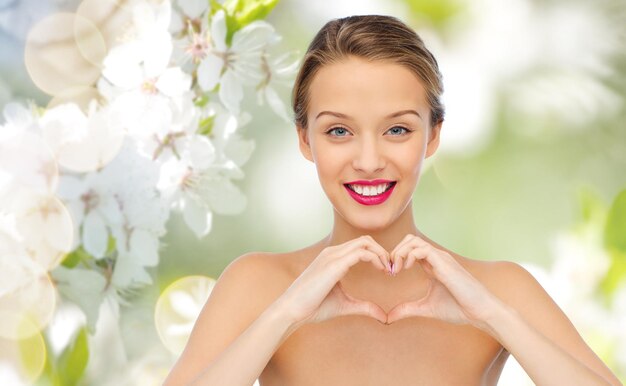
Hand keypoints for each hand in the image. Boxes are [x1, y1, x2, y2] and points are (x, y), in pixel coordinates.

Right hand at [278, 235, 390, 327]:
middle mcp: (333, 252)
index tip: (388, 271)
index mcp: (333, 258)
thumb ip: (364, 307)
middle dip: (382, 251)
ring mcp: (332, 256)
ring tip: (389, 269)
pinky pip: (360, 253)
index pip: (361, 246)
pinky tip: (382, 270)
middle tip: (393, 269)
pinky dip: (376, 258)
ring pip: (364, 242)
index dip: (378, 255)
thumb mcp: (345, 305)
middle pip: (365, 240)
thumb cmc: (312, 307)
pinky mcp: (334, 264)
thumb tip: (384, 316)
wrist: (292, 310)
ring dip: (381, 253)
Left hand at [386, 234, 502, 329]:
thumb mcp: (426, 309)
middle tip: (389, 270)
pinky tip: (405, 269)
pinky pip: (422, 249)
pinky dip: (408, 255)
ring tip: (395, 269)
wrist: (480, 311)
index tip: (389, 274)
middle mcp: (436, 258)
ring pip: (413, 241)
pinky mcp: (444, 263)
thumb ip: (407, 310)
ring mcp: (440, 258)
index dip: (395, 257)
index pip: (409, 249)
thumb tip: (387, 318)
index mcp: (432, 265)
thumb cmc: (459, 308)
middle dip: (394, 251)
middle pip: (409, 240)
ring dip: (399, 252)